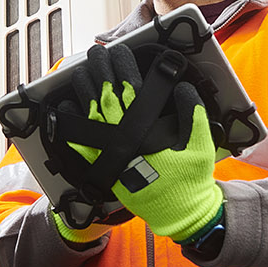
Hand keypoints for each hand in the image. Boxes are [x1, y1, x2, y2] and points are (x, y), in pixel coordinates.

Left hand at [64, 44, 222, 242]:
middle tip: (96, 53)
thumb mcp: (201, 144)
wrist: (179, 214)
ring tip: (80, 71)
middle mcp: (126, 141)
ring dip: (85, 91)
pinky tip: (66, 108)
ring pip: (91, 116)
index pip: (131, 90)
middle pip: (107, 98)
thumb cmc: (190, 180)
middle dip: (100, 72)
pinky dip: (72, 126)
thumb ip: (193, 114)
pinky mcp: (105, 170)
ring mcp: (112, 156)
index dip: (124, 68)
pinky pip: (82, 144)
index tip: (119, 52)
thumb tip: (182, 87)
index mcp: (149, 131)